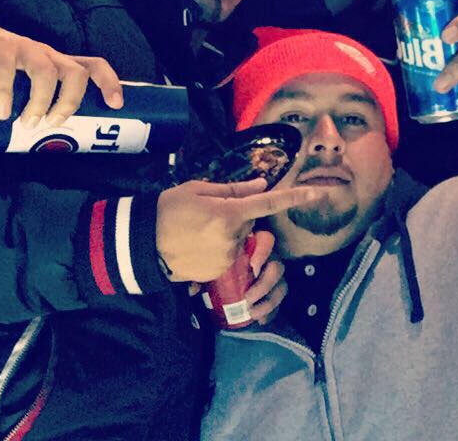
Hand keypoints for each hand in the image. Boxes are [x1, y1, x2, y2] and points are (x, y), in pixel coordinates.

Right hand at [0, 17, 123, 126]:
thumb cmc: (3, 70)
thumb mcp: (27, 86)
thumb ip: (40, 106)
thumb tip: (49, 145)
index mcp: (59, 64)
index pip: (94, 66)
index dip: (109, 83)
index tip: (115, 105)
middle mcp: (47, 54)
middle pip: (75, 73)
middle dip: (69, 101)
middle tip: (52, 123)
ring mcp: (25, 48)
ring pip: (45, 71)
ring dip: (39, 101)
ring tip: (26, 122)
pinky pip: (6, 68)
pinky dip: (4, 92)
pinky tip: (1, 112)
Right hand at [157, 178, 320, 282]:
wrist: (141, 243)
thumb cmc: (168, 210)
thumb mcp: (198, 190)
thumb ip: (233, 189)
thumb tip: (261, 184)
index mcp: (230, 214)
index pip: (269, 203)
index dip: (294, 197)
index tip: (316, 192)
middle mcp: (233, 238)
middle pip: (250, 223)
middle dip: (238, 216)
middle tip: (210, 213)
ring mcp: (226, 258)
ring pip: (240, 241)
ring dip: (228, 235)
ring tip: (199, 231)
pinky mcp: (218, 273)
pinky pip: (229, 257)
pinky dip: (219, 250)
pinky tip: (197, 246)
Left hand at [185, 230, 285, 324]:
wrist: (218, 278)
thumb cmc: (216, 266)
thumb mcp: (209, 267)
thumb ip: (201, 274)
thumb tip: (193, 289)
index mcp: (252, 246)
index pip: (266, 240)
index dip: (264, 252)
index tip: (253, 266)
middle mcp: (267, 259)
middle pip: (277, 267)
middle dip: (264, 285)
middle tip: (247, 298)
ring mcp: (273, 277)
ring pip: (281, 287)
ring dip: (269, 302)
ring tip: (252, 314)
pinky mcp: (274, 292)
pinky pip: (279, 303)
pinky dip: (271, 312)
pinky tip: (262, 321)